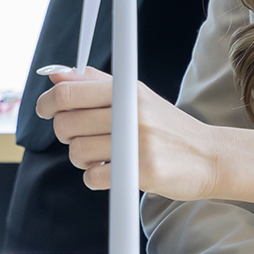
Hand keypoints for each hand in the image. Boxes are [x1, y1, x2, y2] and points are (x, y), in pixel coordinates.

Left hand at [35, 65, 221, 202]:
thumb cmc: (166, 125)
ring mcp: (138, 144)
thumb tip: (56, 76)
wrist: (209, 156)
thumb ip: (94, 82)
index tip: (45, 110)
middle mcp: (132, 113)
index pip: (69, 93)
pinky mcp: (143, 172)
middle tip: (76, 135)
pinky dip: (94, 176)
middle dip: (63, 132)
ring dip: (80, 157)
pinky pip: (93, 177)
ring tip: (98, 154)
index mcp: (127, 90)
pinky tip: (109, 170)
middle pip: (67, 123)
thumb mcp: (136, 95)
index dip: (47, 102)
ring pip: (77, 151)